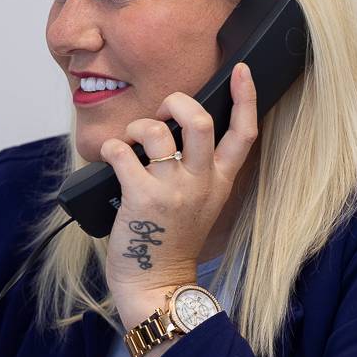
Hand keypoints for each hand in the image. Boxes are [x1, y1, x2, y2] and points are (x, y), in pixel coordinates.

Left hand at [99, 63, 257, 330]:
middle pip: (200, 120)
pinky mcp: (142, 197)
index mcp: (220, 182)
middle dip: (177, 101)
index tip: (241, 70)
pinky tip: (110, 159)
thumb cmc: (171, 244)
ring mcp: (173, 190)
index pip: (244, 133)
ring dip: (136, 127)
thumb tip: (172, 133)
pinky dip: (111, 148)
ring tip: (129, 142)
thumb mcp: (201, 206)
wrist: (157, 285)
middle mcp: (201, 182)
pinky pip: (122, 151)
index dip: (245, 96)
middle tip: (162, 110)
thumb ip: (197, 172)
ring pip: (155, 131)